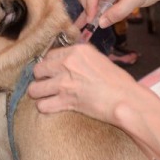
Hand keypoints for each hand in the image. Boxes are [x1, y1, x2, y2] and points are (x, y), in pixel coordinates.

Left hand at [28, 43, 142, 123]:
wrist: (125, 99)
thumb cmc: (119, 82)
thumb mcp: (99, 60)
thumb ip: (81, 59)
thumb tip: (70, 62)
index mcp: (77, 51)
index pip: (49, 55)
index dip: (50, 64)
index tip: (52, 71)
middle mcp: (67, 64)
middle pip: (38, 69)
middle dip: (41, 78)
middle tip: (48, 83)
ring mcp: (64, 83)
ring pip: (34, 89)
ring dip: (38, 94)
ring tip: (45, 96)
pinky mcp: (65, 102)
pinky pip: (43, 106)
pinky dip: (45, 108)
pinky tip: (51, 107)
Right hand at [75, 0, 159, 29]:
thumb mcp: (135, 0)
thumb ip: (118, 12)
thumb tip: (101, 23)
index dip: (90, 5)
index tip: (92, 20)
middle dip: (86, 4)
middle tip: (91, 21)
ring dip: (88, 6)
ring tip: (87, 23)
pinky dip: (94, 5)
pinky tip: (90, 17)